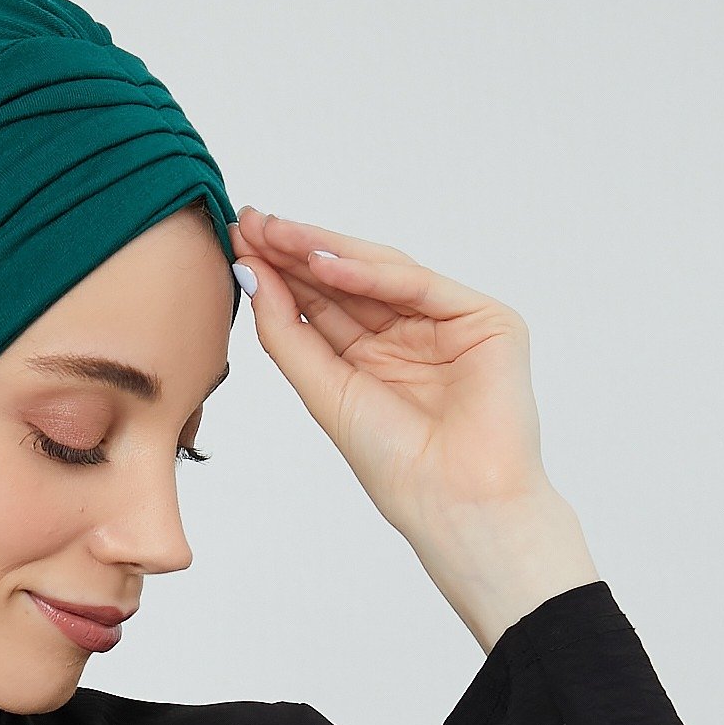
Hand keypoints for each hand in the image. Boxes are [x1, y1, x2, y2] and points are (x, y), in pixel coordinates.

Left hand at [229, 207, 600, 650]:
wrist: (453, 502)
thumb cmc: (395, 465)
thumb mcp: (324, 392)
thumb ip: (288, 334)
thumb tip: (251, 274)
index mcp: (373, 359)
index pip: (323, 302)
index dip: (280, 272)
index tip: (238, 244)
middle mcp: (410, 336)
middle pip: (348, 280)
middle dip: (297, 250)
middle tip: (250, 221)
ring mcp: (449, 324)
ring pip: (380, 272)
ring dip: (325, 250)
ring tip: (276, 233)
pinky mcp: (485, 320)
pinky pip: (418, 284)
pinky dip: (370, 271)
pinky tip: (323, 260)